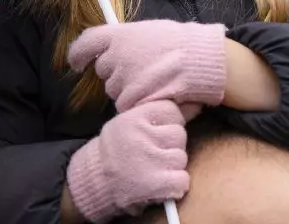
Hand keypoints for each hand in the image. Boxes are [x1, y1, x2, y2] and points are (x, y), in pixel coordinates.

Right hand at [66, 99, 191, 222]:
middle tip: (152, 154)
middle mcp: (141, 136)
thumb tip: (195, 104)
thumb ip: (155, 116)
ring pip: (181, 158)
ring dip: (171, 167)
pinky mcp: (154, 183)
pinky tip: (159, 184)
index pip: (171, 110)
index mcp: (134, 117)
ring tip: (152, 169)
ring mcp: (149, 160)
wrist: (93, 182)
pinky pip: (182, 180)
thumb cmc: (115, 151)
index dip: (168, 124)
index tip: (156, 135)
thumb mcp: (127, 123)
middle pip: (179, 134)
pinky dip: (174, 186)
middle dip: (170, 146)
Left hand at [68, 19, 227, 110]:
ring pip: (115, 90)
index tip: (77, 63)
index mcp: (117, 35)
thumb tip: (113, 48)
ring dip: (128, 89)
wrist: (199, 60)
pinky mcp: (132, 99)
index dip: (78, 54)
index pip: (86, 44)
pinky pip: (126, 106)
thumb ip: (126, 40)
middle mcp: (114, 56)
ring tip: (153, 81)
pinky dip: (137, 104)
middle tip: (141, 69)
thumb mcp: (148, 30)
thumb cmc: (180, 43)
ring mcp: (122, 79)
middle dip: (116, 72)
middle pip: (103, 71)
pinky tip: (155, 94)